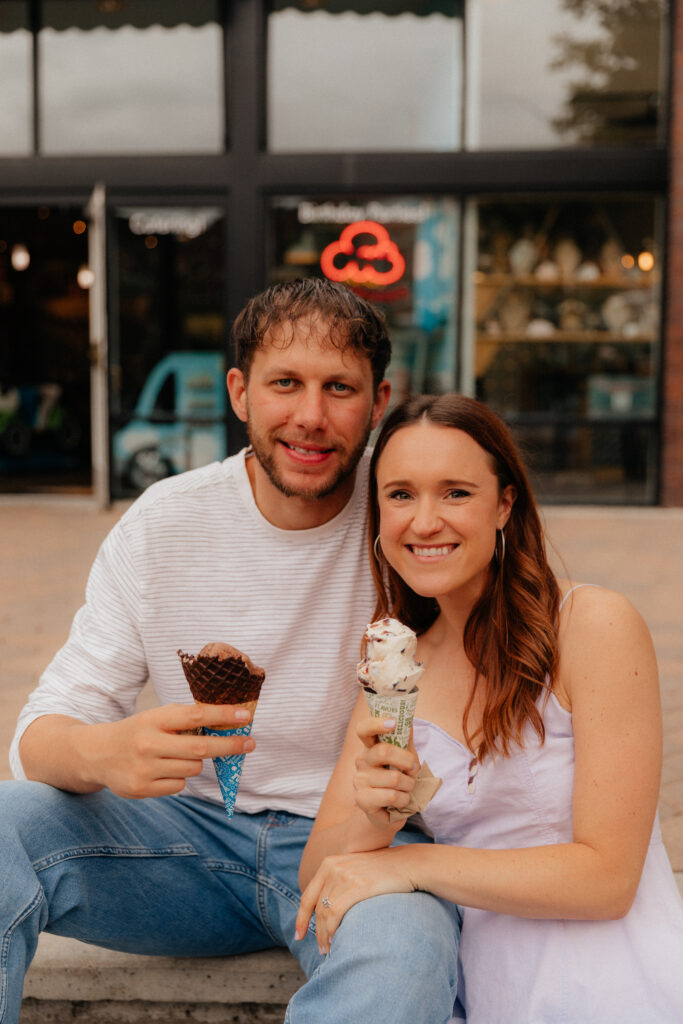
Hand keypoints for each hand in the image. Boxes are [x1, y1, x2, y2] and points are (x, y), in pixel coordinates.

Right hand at [83, 702, 253, 798]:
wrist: (96, 754)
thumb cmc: (137, 732)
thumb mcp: (155, 717)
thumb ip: (185, 720)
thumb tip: (227, 723)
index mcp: (153, 719)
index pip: (195, 715)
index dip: (222, 715)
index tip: (245, 715)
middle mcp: (148, 743)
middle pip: (200, 748)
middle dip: (229, 745)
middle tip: (249, 743)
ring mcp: (144, 768)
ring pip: (192, 769)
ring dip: (195, 763)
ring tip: (176, 756)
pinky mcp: (141, 789)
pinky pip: (179, 786)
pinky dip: (178, 778)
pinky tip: (161, 771)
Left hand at [295, 848, 416, 952]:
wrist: (408, 864)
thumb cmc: (384, 871)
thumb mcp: (354, 868)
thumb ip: (338, 882)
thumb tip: (325, 908)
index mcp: (329, 863)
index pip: (308, 895)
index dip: (301, 918)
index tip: (298, 935)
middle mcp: (333, 867)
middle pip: (317, 907)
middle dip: (316, 931)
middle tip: (321, 948)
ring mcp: (344, 876)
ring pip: (325, 913)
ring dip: (324, 935)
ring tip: (328, 949)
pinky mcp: (357, 886)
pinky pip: (336, 914)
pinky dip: (333, 930)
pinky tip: (337, 941)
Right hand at [353, 717, 418, 827]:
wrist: (389, 813)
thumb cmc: (398, 782)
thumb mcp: (405, 759)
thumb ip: (405, 740)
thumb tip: (409, 720)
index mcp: (370, 747)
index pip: (363, 730)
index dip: (376, 723)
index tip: (393, 723)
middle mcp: (361, 761)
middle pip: (383, 751)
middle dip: (407, 760)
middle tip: (414, 769)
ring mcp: (359, 780)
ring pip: (394, 777)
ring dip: (409, 785)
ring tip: (407, 789)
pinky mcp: (362, 799)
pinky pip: (392, 796)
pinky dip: (404, 799)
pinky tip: (401, 801)